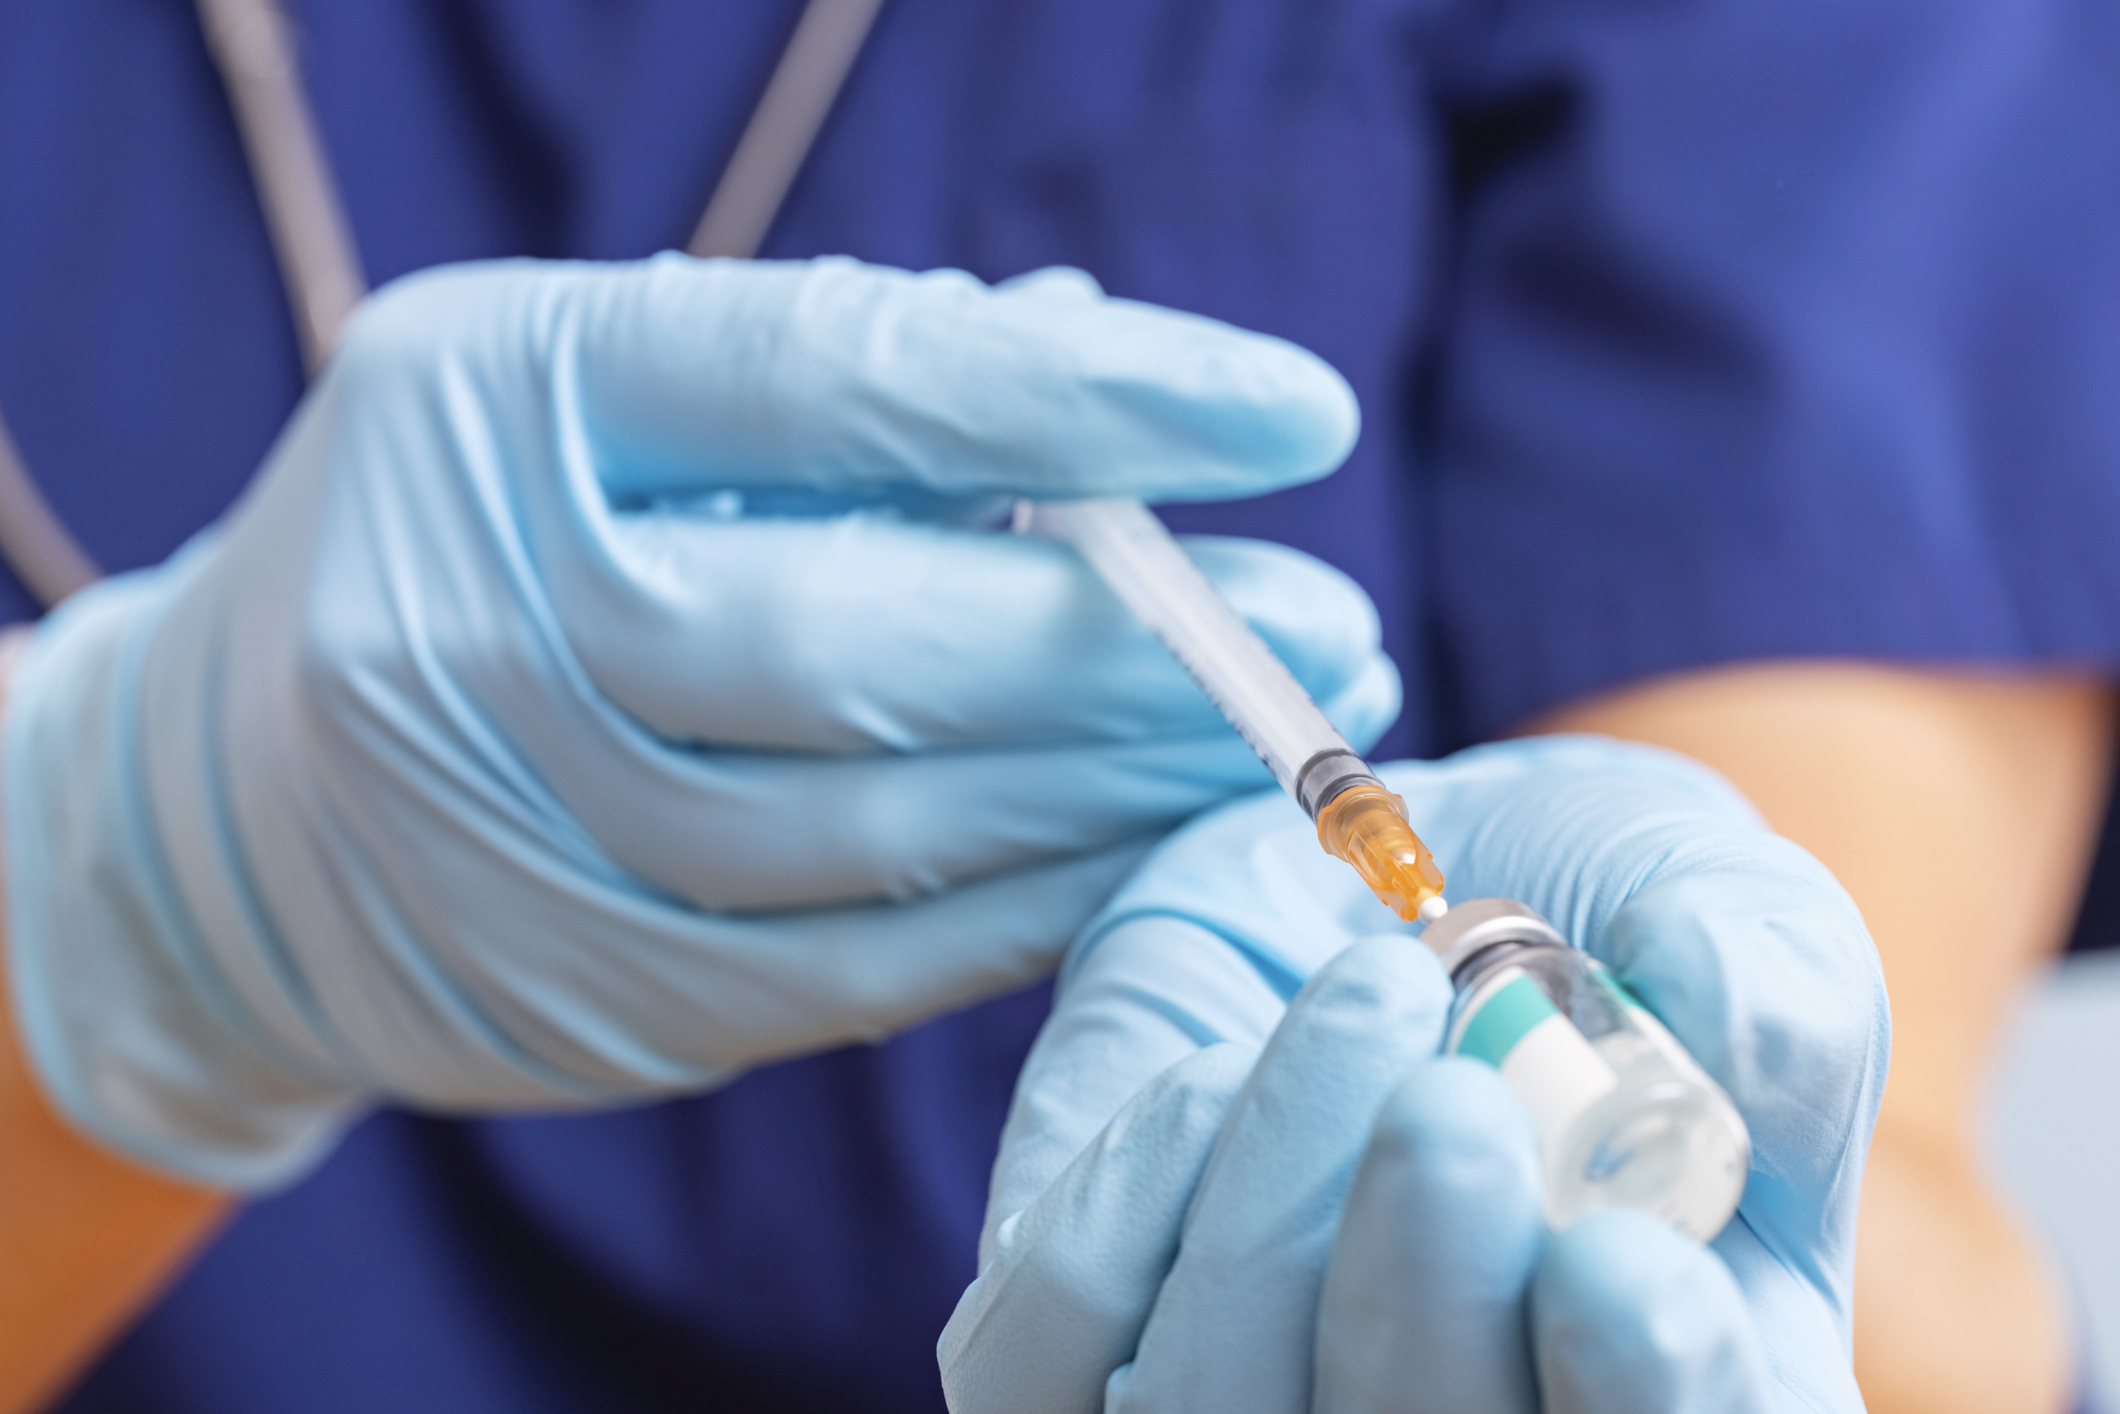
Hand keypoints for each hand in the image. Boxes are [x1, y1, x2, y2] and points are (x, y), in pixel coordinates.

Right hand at [0, 256, 1394, 1189]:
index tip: (1297, 411)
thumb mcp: (608, 390)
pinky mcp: (583, 998)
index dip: (1086, 401)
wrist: (231, 791)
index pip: (834, 380)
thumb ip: (846, 380)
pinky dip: (1028, 912)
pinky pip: (858, 973)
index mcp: (501, 398)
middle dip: (1137, 650)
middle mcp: (479, 622)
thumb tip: (1113, 373)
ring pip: (883, 834)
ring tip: (1279, 747)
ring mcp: (517, 838)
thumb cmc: (480, 530)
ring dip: (1117, 793)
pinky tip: (1145, 855)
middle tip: (1336, 631)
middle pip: (868, 643)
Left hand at [939, 736, 1886, 1411]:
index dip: (1648, 1400)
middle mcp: (1450, 1411)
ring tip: (1368, 994)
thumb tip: (1738, 1028)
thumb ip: (1765, 967)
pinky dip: (1124, 1204)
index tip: (1626, 1266)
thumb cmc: (1576, 902)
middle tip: (1451, 1104)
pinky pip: (1054, 1344)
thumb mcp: (1701, 890)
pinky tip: (1218, 1070)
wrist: (1377, 873)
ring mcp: (1245, 1393)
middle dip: (1427, 1304)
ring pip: (1214, 1411)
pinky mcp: (1075, 1341)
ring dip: (1276, 1219)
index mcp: (1654, 1373)